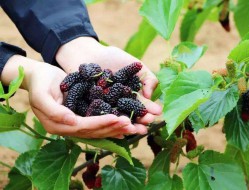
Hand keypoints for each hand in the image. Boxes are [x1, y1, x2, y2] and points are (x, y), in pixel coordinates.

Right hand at [1, 55, 146, 137]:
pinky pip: (99, 123)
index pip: (83, 127)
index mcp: (57, 125)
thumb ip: (54, 110)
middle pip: (94, 131)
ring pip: (99, 130)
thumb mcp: (41, 95)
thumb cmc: (39, 83)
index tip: (117, 119)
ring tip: (134, 126)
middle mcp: (68, 128)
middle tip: (132, 125)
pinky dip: (112, 124)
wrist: (38, 77)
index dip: (101, 123)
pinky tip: (125, 124)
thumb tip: (71, 121)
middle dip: (114, 128)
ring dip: (116, 129)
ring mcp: (76, 124)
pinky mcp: (82, 117)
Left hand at [56, 37, 161, 126]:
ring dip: (123, 126)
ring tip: (131, 128)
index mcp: (130, 99)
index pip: (140, 108)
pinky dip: (103, 121)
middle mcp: (118, 107)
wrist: (89, 53)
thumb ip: (147, 79)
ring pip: (114, 120)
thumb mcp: (136, 65)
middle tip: (146, 125)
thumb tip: (148, 96)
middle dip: (138, 122)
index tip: (156, 113)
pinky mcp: (86, 110)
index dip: (148, 111)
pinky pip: (95, 116)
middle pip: (129, 117)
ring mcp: (102, 110)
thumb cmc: (114, 58)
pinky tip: (111, 125)